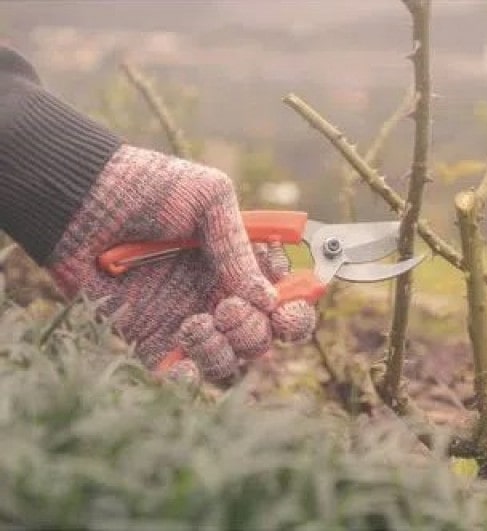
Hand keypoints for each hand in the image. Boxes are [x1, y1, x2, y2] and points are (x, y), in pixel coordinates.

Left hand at [46, 145, 316, 382]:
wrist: (80, 199)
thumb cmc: (148, 188)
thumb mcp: (208, 199)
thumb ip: (240, 249)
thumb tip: (268, 300)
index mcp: (243, 265)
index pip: (286, 303)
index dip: (294, 313)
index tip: (283, 308)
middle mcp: (221, 297)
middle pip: (263, 341)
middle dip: (254, 331)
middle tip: (226, 307)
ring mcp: (189, 322)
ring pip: (230, 366)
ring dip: (224, 353)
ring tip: (193, 323)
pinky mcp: (151, 342)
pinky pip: (182, 378)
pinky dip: (189, 380)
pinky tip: (182, 363)